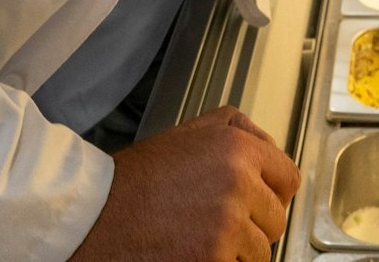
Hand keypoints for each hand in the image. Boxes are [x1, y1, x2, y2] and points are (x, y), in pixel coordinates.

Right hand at [72, 106, 301, 261]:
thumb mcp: (185, 134)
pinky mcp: (213, 260)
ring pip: (259, 253)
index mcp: (235, 148)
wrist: (89, 218)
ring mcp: (227, 226)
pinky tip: (189, 252)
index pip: (289, 179)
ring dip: (234, 251)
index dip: (270, 193)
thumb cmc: (130, 182)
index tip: (258, 202)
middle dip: (251, 225)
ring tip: (196, 238)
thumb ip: (232, 130)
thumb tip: (265, 142)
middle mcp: (238, 184)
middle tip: (213, 222)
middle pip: (275, 220)